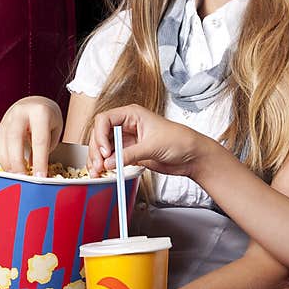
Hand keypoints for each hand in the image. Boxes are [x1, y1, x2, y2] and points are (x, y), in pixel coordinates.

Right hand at [0, 96, 62, 176]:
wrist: (36, 102)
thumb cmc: (49, 119)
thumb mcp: (55, 130)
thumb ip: (46, 147)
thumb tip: (36, 171)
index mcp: (40, 112)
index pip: (39, 140)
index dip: (39, 160)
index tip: (40, 176)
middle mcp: (21, 113)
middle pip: (15, 139)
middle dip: (17, 161)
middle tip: (22, 178)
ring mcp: (7, 118)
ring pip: (2, 142)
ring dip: (7, 162)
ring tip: (15, 177)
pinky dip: (2, 158)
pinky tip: (9, 168)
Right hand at [88, 103, 213, 177]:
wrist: (193, 156)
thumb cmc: (180, 141)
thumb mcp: (153, 146)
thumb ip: (129, 154)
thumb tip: (109, 162)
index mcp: (132, 115)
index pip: (105, 119)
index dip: (100, 135)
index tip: (104, 150)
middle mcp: (127, 126)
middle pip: (100, 135)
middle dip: (96, 150)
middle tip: (98, 166)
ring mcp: (127, 140)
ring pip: (103, 148)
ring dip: (97, 160)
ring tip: (97, 173)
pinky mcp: (130, 153)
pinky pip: (111, 158)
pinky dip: (105, 166)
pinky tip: (103, 173)